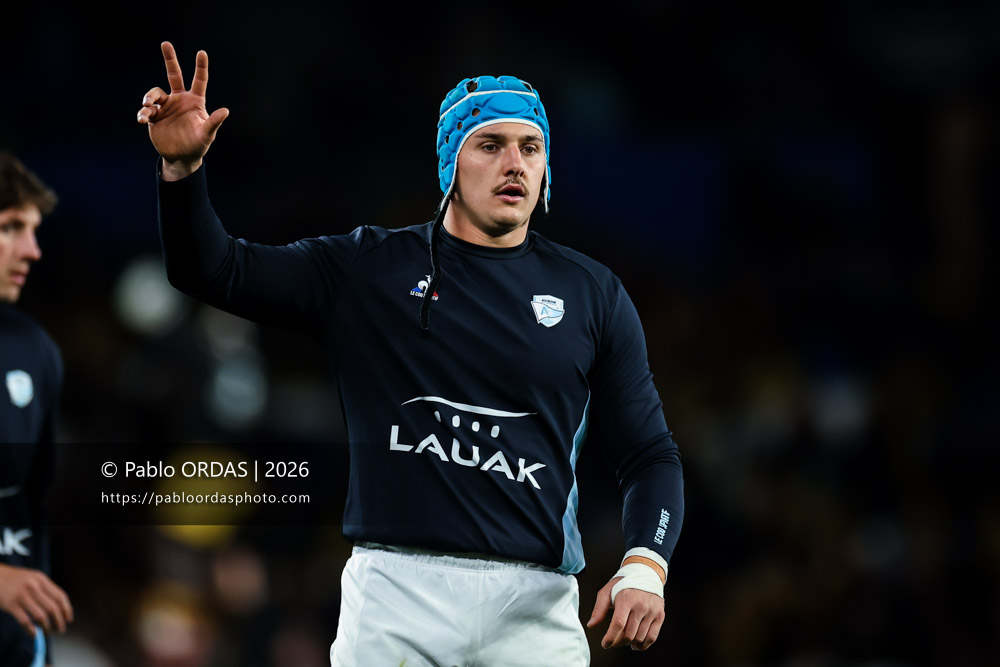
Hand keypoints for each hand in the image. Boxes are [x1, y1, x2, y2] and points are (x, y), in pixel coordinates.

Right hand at [0, 562, 72, 636]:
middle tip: (61, 629)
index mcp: (42, 579)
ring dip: (46, 627)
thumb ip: (44, 589)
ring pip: (40, 616)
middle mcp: (34, 586)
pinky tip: (34, 634)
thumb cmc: (15, 579)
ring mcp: (22, 595)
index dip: (67, 609)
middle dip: (59, 621)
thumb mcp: (33, 578)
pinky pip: (25, 621)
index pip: (60, 596)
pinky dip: (31, 630)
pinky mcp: (11, 604)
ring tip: (48, 632)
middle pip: (53, 607)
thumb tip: (58, 608)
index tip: (69, 619)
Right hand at [137, 41, 229, 180]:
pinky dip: (143, 113)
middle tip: (166, 43)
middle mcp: (179, 100)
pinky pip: (146, 110)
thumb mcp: (207, 134)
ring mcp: (166, 107)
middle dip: (170, 59)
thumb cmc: (198, 145)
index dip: (200, 67)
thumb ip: (214, 122)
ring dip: (150, 97)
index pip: (199, 81)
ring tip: (149, 105)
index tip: (202, 52)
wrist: (182, 157)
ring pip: (155, 93)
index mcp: (195, 101)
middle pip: (174, 75)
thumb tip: (226, 111)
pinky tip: (143, 119)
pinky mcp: (155, 117)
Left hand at [587, 576, 664, 650]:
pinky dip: (643, 645)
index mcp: (626, 598)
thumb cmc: (624, 583)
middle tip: (613, 641)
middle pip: (629, 634)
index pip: (618, 624)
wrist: (646, 573)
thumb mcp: (608, 590)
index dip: (611, 637)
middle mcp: (641, 605)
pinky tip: (635, 644)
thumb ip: (599, 608)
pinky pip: (652, 637)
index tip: (605, 644)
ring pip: (640, 638)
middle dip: (618, 642)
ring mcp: (652, 611)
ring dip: (629, 644)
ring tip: (623, 640)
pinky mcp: (660, 616)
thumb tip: (591, 624)